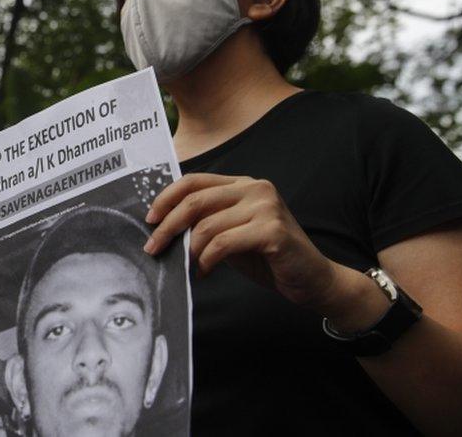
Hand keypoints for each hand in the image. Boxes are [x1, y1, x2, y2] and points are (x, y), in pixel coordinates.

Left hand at [144, 173, 347, 311]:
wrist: (311, 279)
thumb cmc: (267, 258)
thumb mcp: (230, 234)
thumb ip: (205, 224)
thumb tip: (162, 227)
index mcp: (243, 184)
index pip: (194, 181)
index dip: (166, 198)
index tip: (150, 220)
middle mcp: (255, 189)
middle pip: (195, 201)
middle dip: (167, 226)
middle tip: (154, 248)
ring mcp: (266, 207)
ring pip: (207, 225)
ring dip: (189, 251)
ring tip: (188, 268)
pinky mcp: (272, 230)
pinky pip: (223, 243)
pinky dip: (207, 260)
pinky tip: (204, 272)